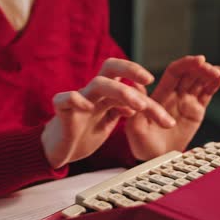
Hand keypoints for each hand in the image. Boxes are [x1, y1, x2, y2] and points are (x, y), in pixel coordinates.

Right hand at [42, 58, 175, 168]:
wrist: (58, 151)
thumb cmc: (83, 134)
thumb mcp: (108, 122)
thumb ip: (122, 111)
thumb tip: (141, 104)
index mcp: (106, 95)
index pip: (127, 82)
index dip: (144, 86)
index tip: (160, 94)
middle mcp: (93, 93)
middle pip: (111, 68)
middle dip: (131, 69)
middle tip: (149, 80)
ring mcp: (77, 100)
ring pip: (97, 84)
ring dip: (120, 91)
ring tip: (137, 107)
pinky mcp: (62, 111)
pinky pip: (65, 99)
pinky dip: (76, 99)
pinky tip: (88, 107)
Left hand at [126, 55, 219, 160]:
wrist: (155, 159)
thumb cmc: (142, 143)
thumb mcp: (135, 126)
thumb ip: (138, 106)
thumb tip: (135, 85)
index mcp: (160, 94)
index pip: (174, 73)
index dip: (186, 64)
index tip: (199, 60)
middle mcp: (174, 94)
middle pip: (190, 74)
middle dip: (202, 68)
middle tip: (212, 69)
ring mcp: (186, 101)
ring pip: (201, 82)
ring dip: (212, 73)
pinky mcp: (196, 110)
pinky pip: (207, 94)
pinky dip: (216, 84)